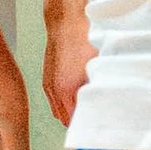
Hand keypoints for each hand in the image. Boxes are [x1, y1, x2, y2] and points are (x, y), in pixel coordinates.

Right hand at [41, 7, 92, 126]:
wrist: (66, 25)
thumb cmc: (84, 43)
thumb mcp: (97, 67)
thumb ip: (98, 87)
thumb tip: (104, 99)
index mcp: (67, 91)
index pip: (75, 120)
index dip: (85, 123)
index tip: (96, 124)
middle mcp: (54, 91)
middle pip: (64, 118)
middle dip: (77, 120)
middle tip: (91, 118)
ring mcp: (48, 86)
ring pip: (57, 110)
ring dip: (68, 111)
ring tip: (82, 109)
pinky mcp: (46, 79)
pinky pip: (53, 100)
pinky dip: (62, 103)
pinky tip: (72, 98)